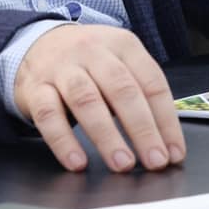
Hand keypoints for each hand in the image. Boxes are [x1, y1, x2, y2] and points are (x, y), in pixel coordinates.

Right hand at [12, 24, 185, 173]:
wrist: (37, 44)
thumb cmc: (88, 63)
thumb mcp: (119, 64)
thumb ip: (141, 94)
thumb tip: (165, 142)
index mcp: (122, 44)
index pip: (151, 82)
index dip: (165, 120)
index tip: (173, 153)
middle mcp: (91, 51)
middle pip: (121, 89)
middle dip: (142, 129)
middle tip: (154, 161)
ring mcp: (61, 68)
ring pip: (86, 100)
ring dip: (107, 135)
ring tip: (122, 164)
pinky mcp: (35, 87)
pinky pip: (48, 115)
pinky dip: (63, 141)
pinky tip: (77, 162)